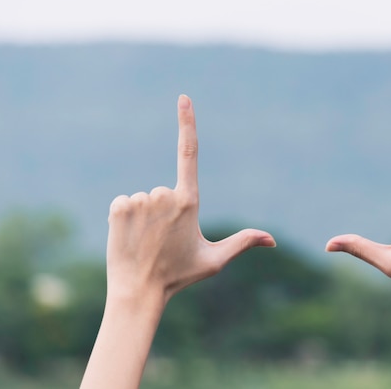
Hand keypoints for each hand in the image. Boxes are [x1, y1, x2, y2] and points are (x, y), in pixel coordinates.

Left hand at [106, 95, 275, 303]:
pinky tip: (128, 237)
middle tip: (161, 240)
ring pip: (144, 198)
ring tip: (145, 241)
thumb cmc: (179, 275)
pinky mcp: (118, 206)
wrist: (139, 292)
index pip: (189, 153)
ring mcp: (140, 200)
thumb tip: (272, 240)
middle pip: (165, 191)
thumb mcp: (215, 260)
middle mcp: (164, 195)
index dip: (187, 123)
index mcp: (189, 202)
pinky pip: (123, 202)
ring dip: (144, 215)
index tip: (183, 98)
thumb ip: (242, 242)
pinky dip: (124, 216)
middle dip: (164, 211)